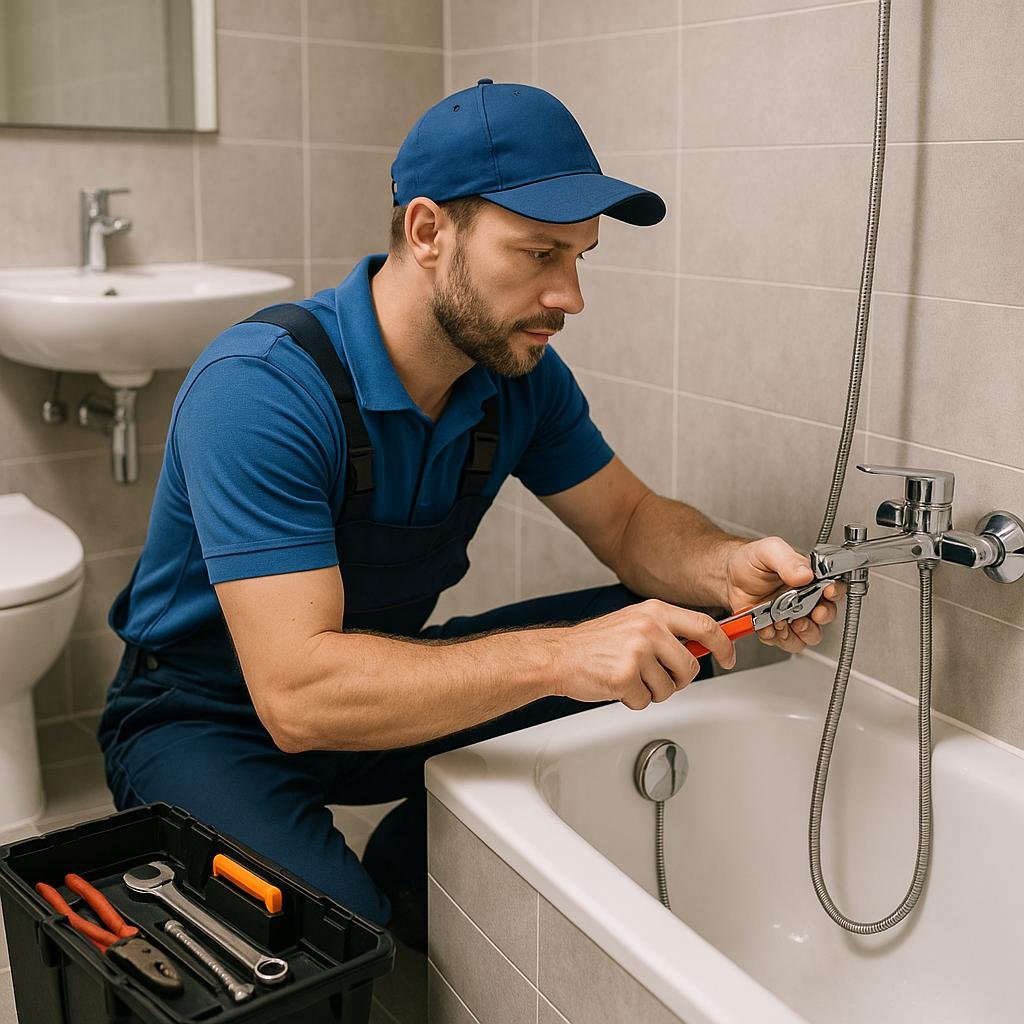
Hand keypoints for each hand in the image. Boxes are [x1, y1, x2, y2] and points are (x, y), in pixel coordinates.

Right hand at [553, 600, 736, 710]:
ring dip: (652, 691)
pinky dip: (633, 700)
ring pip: (669, 688)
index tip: (729, 656)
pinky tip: (617, 685)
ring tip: (629, 677)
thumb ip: (668, 631)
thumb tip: (703, 646)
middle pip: (691, 666)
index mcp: (654, 612)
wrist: (559, 655)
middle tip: (659, 678)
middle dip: (679, 680)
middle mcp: (649, 628)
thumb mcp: (634, 622)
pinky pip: (646, 701)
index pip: (705, 626)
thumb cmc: (596, 643)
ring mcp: (637, 653)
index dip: (724, 645)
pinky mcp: (625, 677)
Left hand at [723, 537, 845, 654]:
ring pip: (810, 635)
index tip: (828, 592)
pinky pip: (785, 641)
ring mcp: (792, 616)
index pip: (834, 587)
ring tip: (785, 622)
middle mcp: (805, 599)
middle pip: (826, 616)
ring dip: (800, 632)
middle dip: (819, 618)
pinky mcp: (777, 629)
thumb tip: (805, 573)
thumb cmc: (752, 560)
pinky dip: (777, 638)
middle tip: (807, 613)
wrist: (730, 574)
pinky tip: (768, 626)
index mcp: (810, 579)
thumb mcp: (769, 551)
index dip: (835, 592)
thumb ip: (788, 560)